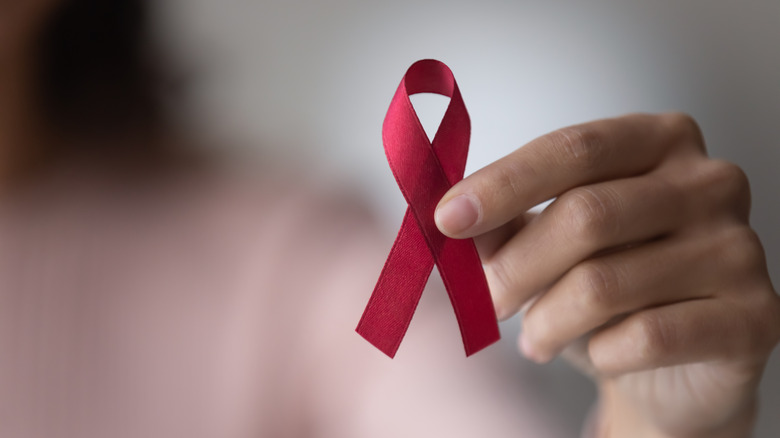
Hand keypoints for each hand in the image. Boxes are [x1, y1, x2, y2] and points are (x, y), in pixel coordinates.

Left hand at [434, 113, 779, 436]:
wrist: (674, 365)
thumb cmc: (609, 289)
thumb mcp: (550, 244)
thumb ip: (506, 222)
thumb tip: (449, 213)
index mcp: (659, 141)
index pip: (574, 148)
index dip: (504, 184)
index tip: (447, 218)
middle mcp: (710, 182)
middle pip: (586, 214)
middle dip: (517, 267)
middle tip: (487, 302)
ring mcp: (739, 247)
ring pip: (606, 282)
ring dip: (548, 320)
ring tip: (533, 338)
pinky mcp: (755, 315)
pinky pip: (648, 335)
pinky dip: (601, 352)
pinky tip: (596, 354)